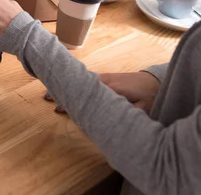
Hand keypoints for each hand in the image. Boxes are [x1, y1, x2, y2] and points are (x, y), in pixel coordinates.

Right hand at [44, 71, 160, 113]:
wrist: (156, 81)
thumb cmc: (149, 96)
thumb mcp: (141, 108)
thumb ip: (125, 114)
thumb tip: (106, 122)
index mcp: (109, 87)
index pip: (85, 95)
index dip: (71, 102)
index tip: (58, 108)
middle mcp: (102, 81)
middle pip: (77, 86)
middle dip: (61, 93)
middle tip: (45, 98)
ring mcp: (102, 78)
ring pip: (79, 83)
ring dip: (64, 88)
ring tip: (48, 95)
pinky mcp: (103, 79)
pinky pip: (84, 82)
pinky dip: (72, 85)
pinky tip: (63, 90)